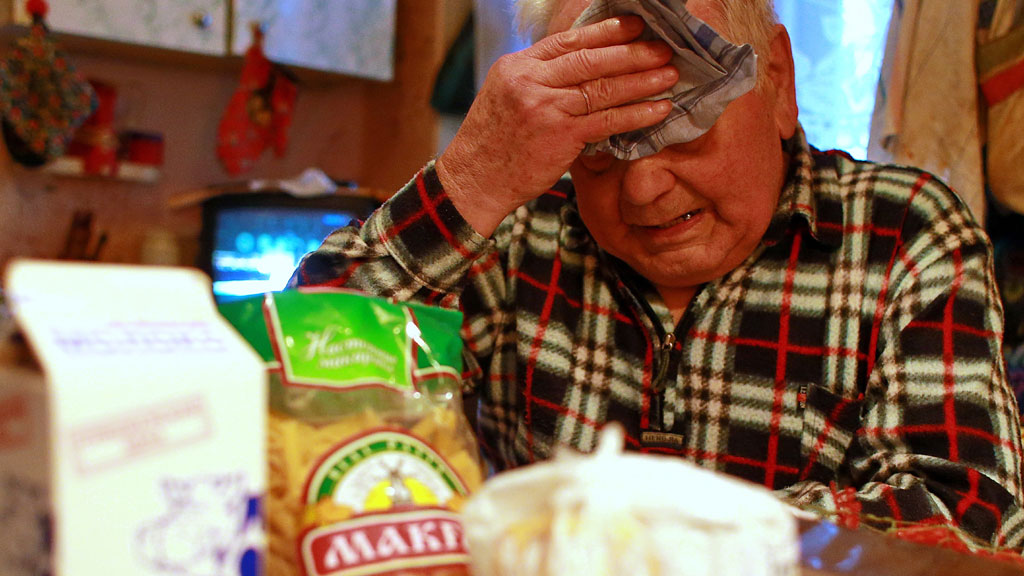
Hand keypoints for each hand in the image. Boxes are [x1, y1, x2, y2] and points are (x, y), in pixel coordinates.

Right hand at [436, 15, 677, 235]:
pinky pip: (606, 120)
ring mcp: (544, 107)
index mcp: (518, 66)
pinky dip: (636, 114)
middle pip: (590, 59)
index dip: (606, 32)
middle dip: (631, 52)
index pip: (568, 40)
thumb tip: (583, 69)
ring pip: (602, 87)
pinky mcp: (559, 135)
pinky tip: (658, 110)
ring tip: (668, 75)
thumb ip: (540, 80)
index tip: (634, 26)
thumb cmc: (494, 144)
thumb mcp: (507, 97)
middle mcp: (530, 81)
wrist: (473, 181)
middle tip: (662, 48)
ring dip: (641, 80)